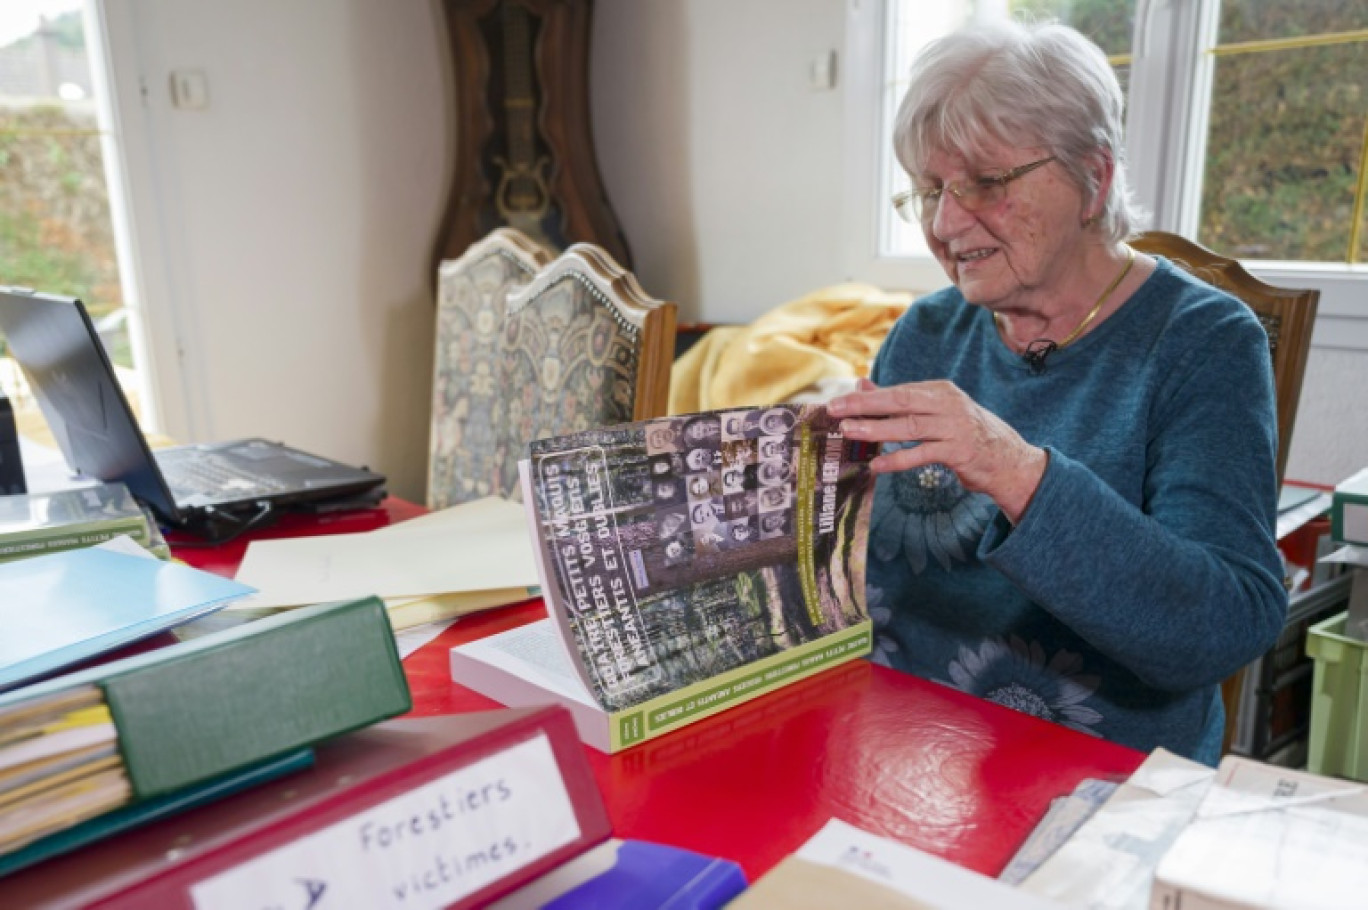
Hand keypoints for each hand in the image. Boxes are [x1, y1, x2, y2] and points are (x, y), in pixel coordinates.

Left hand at [828, 378, 1048, 524]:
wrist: (1007, 459)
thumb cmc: (963, 434)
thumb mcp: (933, 412)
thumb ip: (898, 400)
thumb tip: (861, 384)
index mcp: (939, 391)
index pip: (896, 392)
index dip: (865, 397)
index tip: (836, 403)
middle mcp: (948, 404)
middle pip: (900, 401)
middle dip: (864, 405)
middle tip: (835, 411)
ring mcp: (955, 427)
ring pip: (909, 426)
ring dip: (876, 430)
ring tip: (849, 433)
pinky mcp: (959, 451)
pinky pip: (922, 455)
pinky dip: (898, 460)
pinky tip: (876, 466)